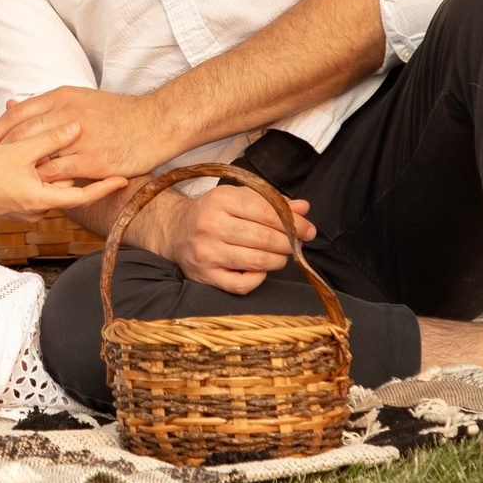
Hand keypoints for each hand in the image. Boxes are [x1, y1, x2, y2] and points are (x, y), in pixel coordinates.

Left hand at [0, 86, 181, 182]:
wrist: (157, 122)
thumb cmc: (121, 113)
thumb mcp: (81, 99)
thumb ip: (49, 105)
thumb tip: (14, 103)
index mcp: (62, 96)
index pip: (17, 113)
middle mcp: (67, 114)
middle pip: (21, 134)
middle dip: (1, 152)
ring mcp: (79, 137)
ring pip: (38, 156)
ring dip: (23, 171)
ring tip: (10, 181)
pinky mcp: (92, 160)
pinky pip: (59, 174)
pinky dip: (46, 182)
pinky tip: (40, 190)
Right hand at [0, 127, 124, 222]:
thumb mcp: (19, 150)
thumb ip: (49, 139)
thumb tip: (76, 127)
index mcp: (41, 199)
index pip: (82, 195)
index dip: (104, 186)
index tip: (124, 178)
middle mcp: (37, 210)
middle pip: (63, 188)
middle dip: (69, 169)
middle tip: (84, 151)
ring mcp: (26, 211)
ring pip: (48, 187)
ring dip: (50, 171)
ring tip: (50, 154)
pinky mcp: (16, 206)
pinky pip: (35, 189)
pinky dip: (36, 175)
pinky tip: (28, 160)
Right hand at [131, 185, 319, 295]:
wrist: (173, 230)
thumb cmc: (212, 212)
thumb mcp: (237, 197)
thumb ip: (271, 202)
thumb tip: (303, 208)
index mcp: (221, 200)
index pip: (267, 212)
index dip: (294, 223)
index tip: (308, 230)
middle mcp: (211, 225)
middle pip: (264, 238)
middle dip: (289, 242)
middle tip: (297, 243)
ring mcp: (207, 252)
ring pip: (257, 261)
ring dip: (278, 260)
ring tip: (280, 255)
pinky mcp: (205, 275)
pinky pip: (241, 284)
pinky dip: (258, 279)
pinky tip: (260, 270)